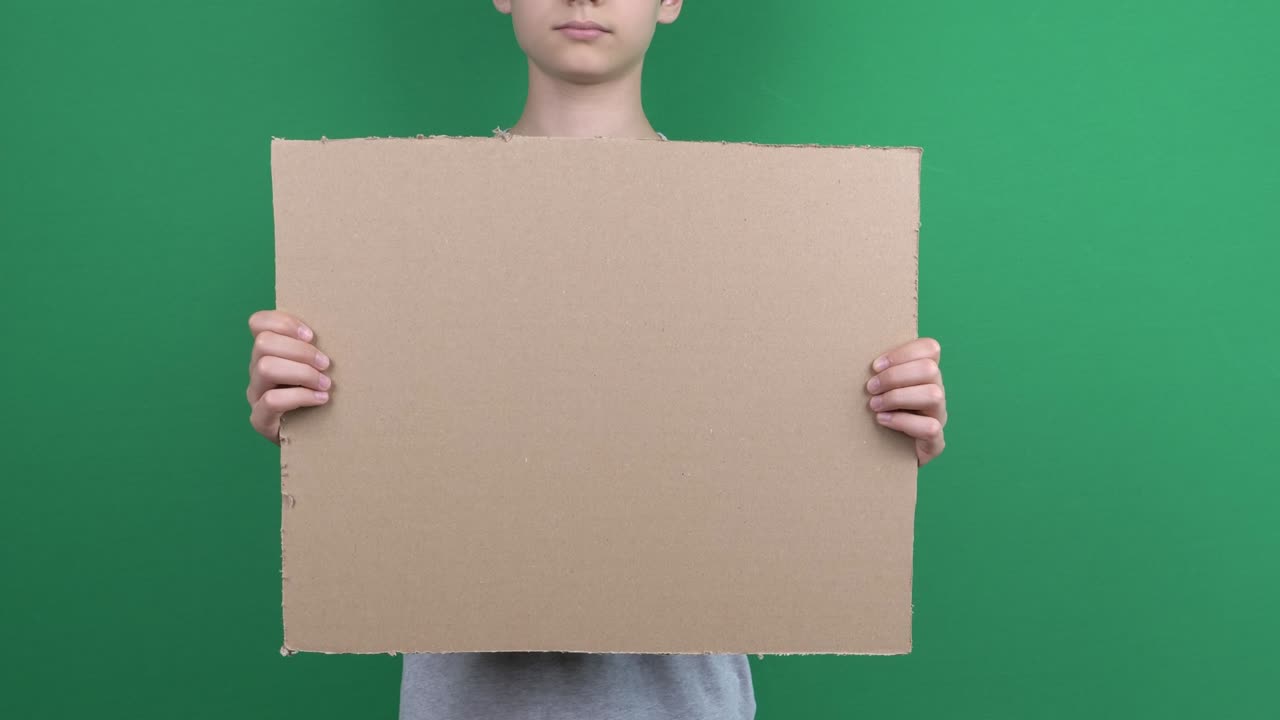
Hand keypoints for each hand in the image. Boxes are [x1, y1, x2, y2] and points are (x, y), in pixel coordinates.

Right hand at [246, 310, 332, 444]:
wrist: (318, 439)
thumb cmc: (322, 394)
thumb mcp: (319, 367)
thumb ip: (318, 348)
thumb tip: (341, 329)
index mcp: (269, 352)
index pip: (258, 322)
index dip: (283, 322)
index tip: (312, 335)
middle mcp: (256, 370)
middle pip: (263, 342)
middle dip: (300, 350)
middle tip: (326, 364)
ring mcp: (255, 394)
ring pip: (265, 368)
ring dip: (302, 372)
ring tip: (326, 384)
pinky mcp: (260, 419)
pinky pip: (272, 400)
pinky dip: (301, 396)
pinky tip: (321, 400)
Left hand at [865, 337, 946, 465]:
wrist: (884, 456)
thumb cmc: (877, 413)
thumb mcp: (878, 389)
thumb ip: (877, 372)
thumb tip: (853, 356)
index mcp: (925, 375)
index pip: (930, 348)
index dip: (903, 353)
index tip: (875, 366)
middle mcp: (936, 392)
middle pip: (930, 369)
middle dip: (894, 376)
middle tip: (870, 388)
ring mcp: (939, 417)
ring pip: (933, 395)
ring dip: (898, 397)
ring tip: (874, 405)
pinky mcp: (935, 442)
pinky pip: (930, 427)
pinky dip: (903, 421)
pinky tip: (883, 420)